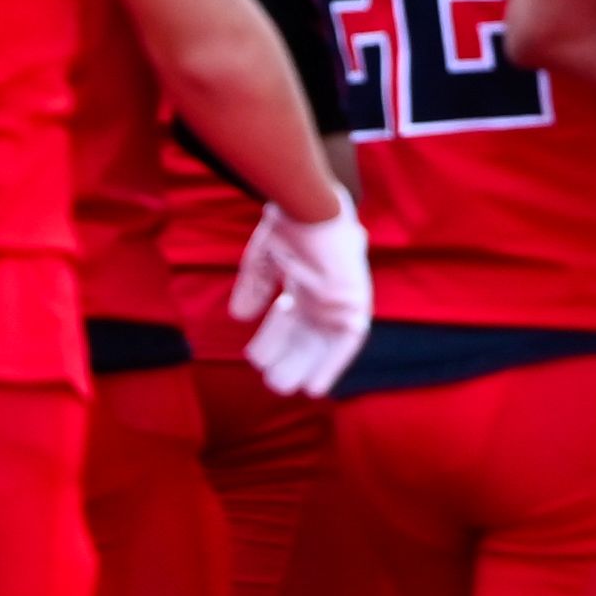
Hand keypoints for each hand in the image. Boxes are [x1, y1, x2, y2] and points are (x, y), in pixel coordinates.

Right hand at [231, 201, 373, 397]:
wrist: (312, 206)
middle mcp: (326, 292)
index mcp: (308, 278)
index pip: (291, 317)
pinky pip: (347, 344)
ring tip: (281, 385)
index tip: (256, 357)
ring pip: (322, 343)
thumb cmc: (291, 222)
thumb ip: (255, 286)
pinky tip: (315, 389)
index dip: (274, 339)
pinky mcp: (355, 304)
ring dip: (304, 366)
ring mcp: (341, 298)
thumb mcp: (266, 258)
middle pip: (306, 335)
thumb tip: (240, 317)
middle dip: (288, 358)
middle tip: (269, 379)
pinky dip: (331, 365)